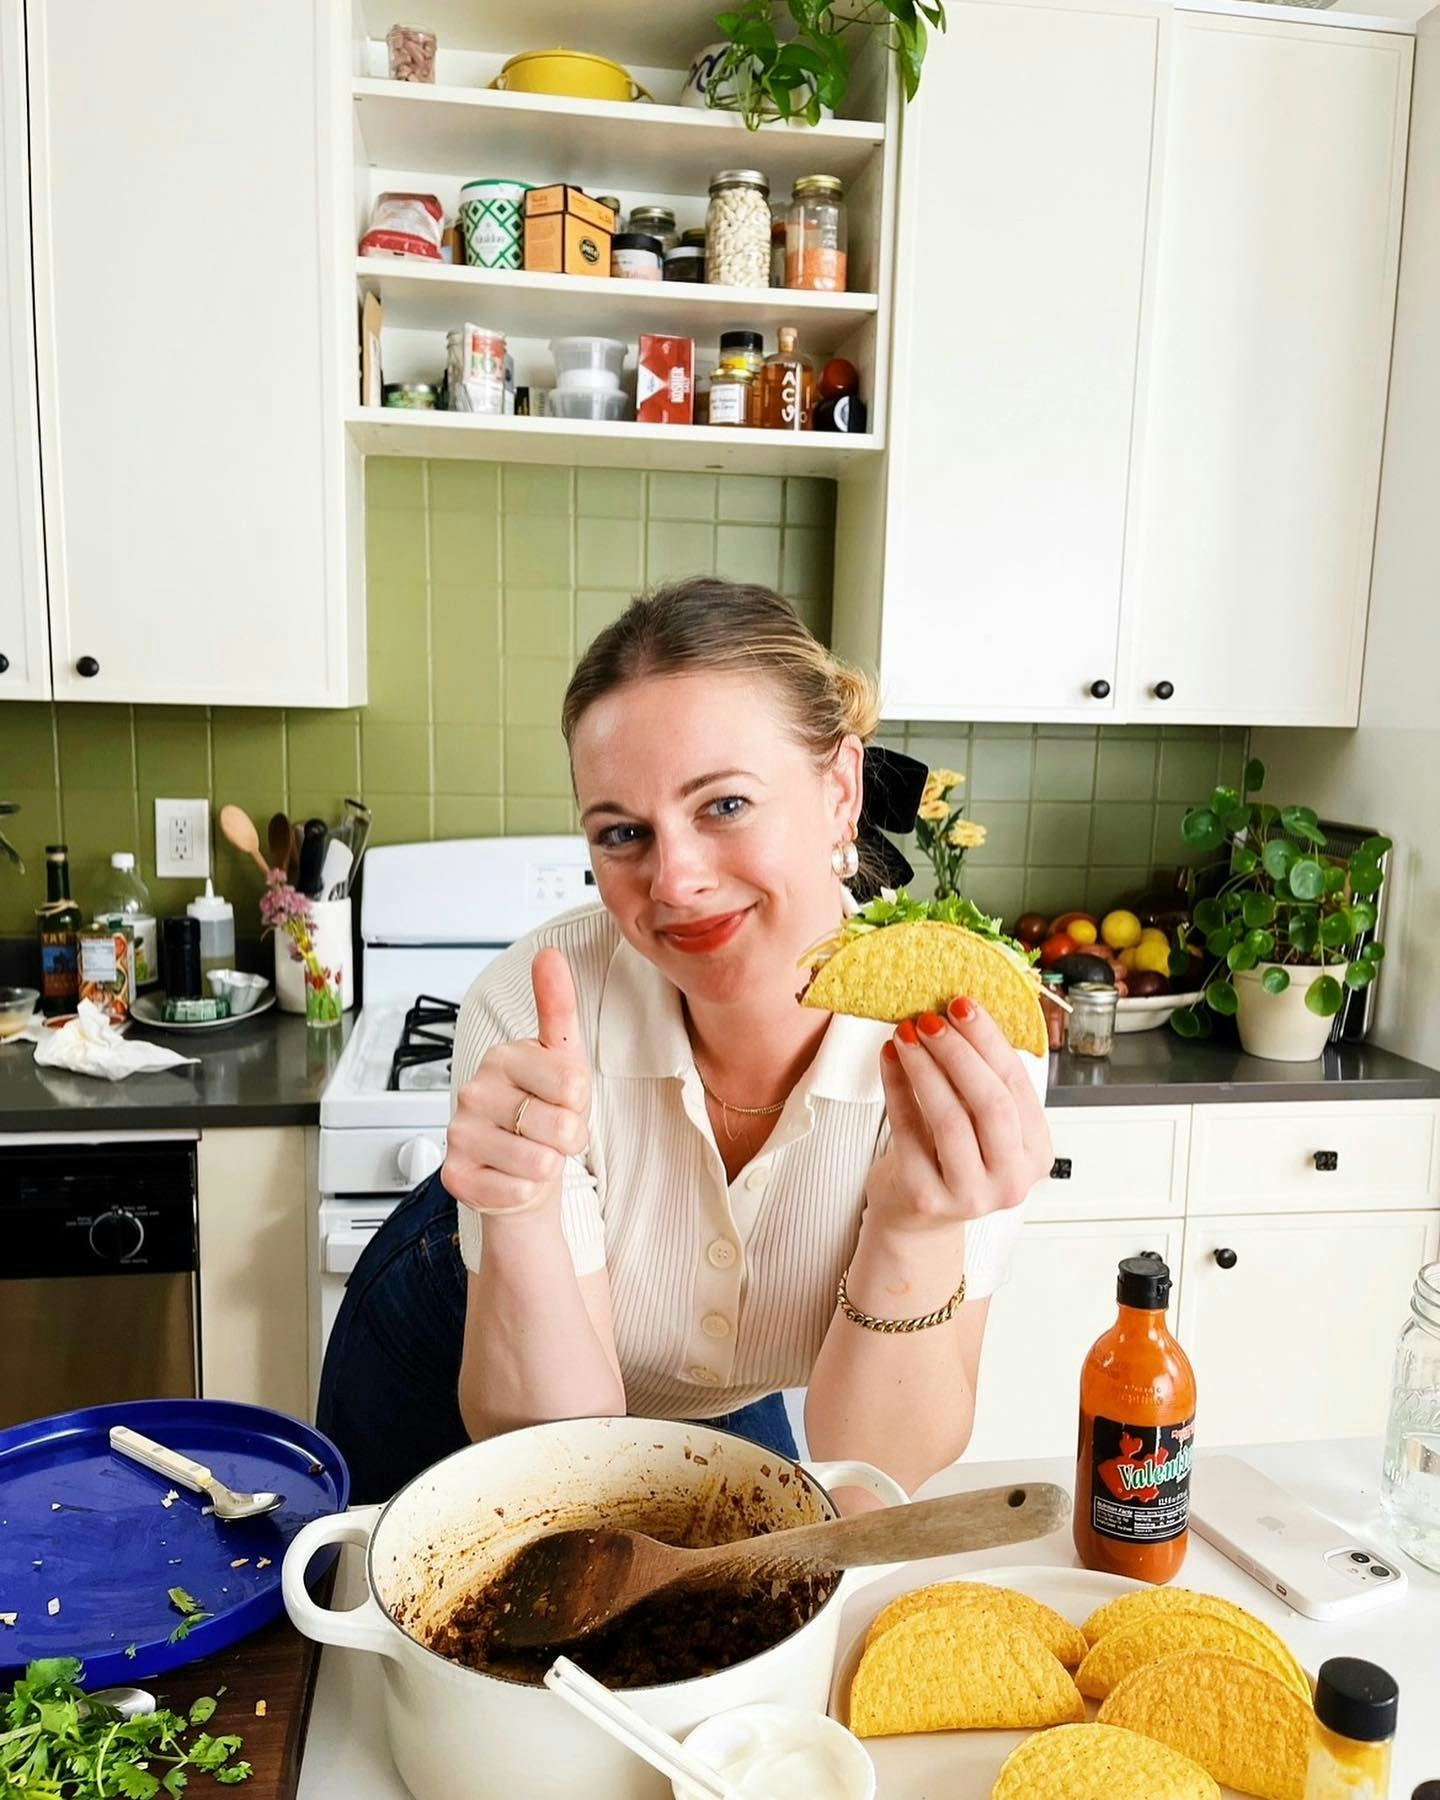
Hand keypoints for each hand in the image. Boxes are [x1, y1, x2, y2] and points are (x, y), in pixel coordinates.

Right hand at [442, 948, 591, 1217]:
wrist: (522, 1169)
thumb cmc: (546, 1110)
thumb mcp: (563, 1058)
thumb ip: (557, 1006)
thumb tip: (549, 955)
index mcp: (503, 1057)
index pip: (572, 1084)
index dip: (580, 1103)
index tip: (563, 1101)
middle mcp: (473, 1091)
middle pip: (560, 1127)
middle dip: (568, 1139)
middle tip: (550, 1133)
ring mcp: (460, 1133)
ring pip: (539, 1163)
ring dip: (548, 1168)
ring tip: (533, 1154)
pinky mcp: (455, 1176)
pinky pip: (516, 1192)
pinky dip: (526, 1192)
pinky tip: (514, 1177)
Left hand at [868, 999, 1051, 1235]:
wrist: (916, 1211)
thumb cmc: (951, 1154)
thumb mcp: (980, 1121)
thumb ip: (981, 1079)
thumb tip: (959, 1013)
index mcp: (1036, 1152)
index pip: (1017, 1085)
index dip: (989, 1041)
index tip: (964, 1005)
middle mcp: (1011, 1179)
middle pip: (991, 1104)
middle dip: (959, 1053)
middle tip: (932, 1018)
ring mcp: (970, 1194)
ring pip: (950, 1119)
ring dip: (925, 1068)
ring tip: (906, 1033)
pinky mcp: (927, 1197)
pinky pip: (909, 1132)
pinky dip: (896, 1088)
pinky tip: (889, 1057)